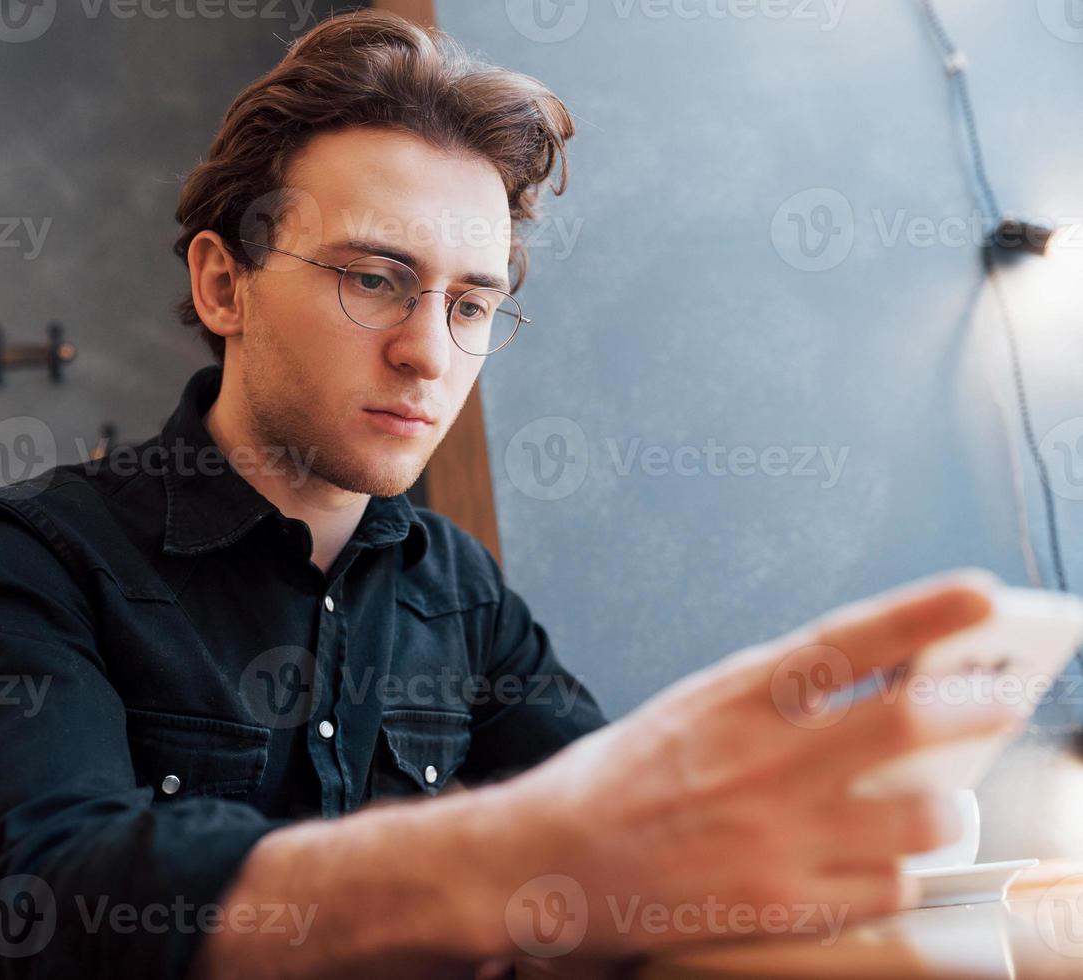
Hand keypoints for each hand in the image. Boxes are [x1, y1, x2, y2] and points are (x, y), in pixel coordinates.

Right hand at [498, 568, 1023, 957]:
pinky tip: (876, 859)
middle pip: (907, 723)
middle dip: (974, 705)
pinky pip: (888, 887)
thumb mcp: (693, 708)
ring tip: (934, 800)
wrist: (552, 857)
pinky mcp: (781, 903)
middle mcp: (762, 762)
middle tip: (998, 697)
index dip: (922, 611)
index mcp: (733, 699)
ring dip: (942, 804)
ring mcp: (777, 836)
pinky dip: (896, 871)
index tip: (978, 592)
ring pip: (921, 816)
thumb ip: (777, 694)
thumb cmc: (620, 779)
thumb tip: (874, 678)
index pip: (846, 640)